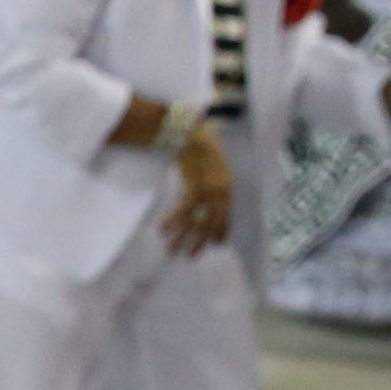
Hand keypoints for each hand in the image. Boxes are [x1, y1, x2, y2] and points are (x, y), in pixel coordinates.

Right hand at [161, 120, 233, 254]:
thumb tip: (207, 198)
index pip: (226, 216)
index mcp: (227, 187)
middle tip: (191, 256)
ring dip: (183, 237)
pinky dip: (172, 220)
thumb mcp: (214, 166)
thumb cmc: (202, 146)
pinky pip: (183, 210)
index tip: (216, 245)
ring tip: (173, 251)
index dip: (221, 231)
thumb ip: (214, 183)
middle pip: (211, 223)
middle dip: (200, 241)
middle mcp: (221, 192)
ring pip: (196, 220)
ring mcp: (209, 191)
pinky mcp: (194, 187)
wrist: (193, 133)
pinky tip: (162, 230)